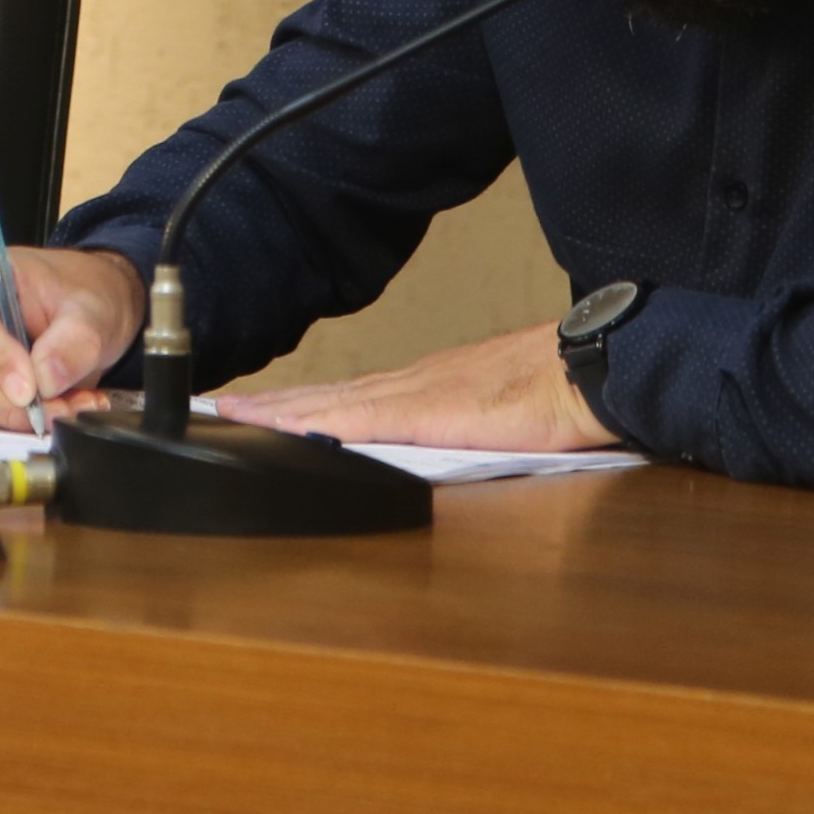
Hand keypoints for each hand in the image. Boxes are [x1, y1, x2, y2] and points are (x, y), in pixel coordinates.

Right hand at [0, 244, 142, 428]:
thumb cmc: (76, 294)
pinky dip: (13, 421)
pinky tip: (50, 410)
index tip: (30, 391)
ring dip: (15, 415)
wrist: (78, 309)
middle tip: (60, 408)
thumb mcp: (93, 310)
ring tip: (66, 407)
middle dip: (8, 402)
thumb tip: (46, 380)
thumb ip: (75, 341)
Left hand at [204, 321, 611, 451]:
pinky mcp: (424, 414)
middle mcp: (411, 384)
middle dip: (275, 404)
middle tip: (225, 408)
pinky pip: (356, 421)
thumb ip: (466, 427)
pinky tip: (282, 429)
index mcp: (428, 387)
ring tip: (234, 415)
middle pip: (328, 396)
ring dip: (280, 411)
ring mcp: (414, 396)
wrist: (588, 369)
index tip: (261, 408)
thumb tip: (447, 444)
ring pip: (330, 404)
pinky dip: (314, 425)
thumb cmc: (558, 392)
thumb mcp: (499, 411)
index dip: (304, 404)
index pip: (352, 396)